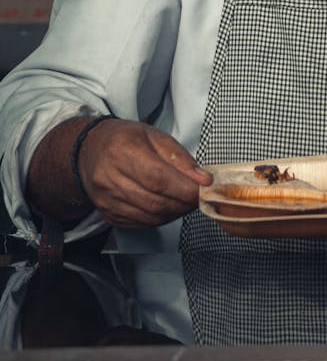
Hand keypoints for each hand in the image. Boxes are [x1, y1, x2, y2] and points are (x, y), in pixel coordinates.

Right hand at [77, 119, 212, 227]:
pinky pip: (141, 224)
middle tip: (198, 196)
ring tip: (185, 201)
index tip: (203, 189)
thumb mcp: (155, 136)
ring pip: (150, 217)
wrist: (90, 151)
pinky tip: (168, 207)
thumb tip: (203, 179)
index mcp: (121, 150)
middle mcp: (109, 177)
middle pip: (155, 201)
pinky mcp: (108, 215)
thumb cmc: (124, 139)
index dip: (184, 188)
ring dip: (175, 213)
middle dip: (184, 203)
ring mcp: (106, 199)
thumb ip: (180, 158)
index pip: (158, 178)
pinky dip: (160, 219)